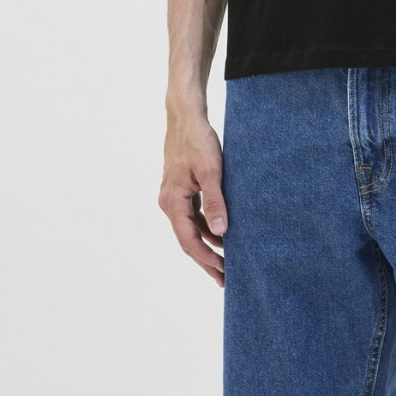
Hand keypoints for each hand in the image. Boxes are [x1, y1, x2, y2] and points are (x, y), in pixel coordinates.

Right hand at [159, 101, 227, 286]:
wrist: (186, 116)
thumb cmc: (198, 141)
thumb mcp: (211, 171)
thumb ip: (215, 201)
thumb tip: (221, 231)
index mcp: (172, 202)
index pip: (189, 241)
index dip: (206, 259)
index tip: (223, 273)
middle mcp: (169, 202)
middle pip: (188, 240)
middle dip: (207, 259)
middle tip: (226, 279)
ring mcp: (174, 196)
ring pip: (191, 228)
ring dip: (208, 244)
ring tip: (226, 261)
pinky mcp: (181, 189)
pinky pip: (193, 215)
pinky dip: (206, 227)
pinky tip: (221, 234)